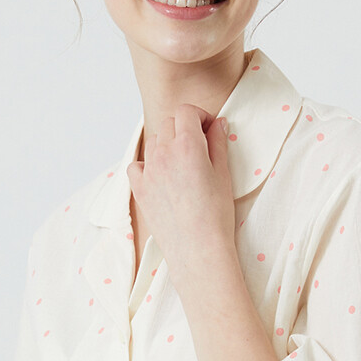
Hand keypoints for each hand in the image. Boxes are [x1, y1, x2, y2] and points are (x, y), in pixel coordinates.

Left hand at [127, 105, 236, 288]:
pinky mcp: (139, 188)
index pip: (186, 111)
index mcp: (187, 145)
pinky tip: (160, 175)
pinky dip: (147, 164)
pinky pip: (136, 165)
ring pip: (154, 142)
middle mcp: (164, 153)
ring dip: (167, 144)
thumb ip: (218, 143)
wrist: (198, 249)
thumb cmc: (215, 215)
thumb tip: (218, 124)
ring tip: (182, 164)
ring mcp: (148, 170)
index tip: (209, 129)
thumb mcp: (224, 174)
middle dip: (184, 128)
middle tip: (199, 146)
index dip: (199, 116)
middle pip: (169, 123)